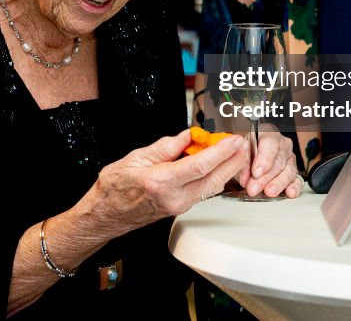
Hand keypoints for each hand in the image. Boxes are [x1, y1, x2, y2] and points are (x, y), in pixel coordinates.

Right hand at [87, 129, 246, 238]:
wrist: (106, 214)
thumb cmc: (114, 188)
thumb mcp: (135, 158)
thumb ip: (165, 147)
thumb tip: (187, 136)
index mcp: (160, 182)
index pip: (199, 165)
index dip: (220, 151)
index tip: (233, 139)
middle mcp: (174, 197)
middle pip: (214, 179)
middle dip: (233, 160)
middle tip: (243, 143)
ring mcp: (179, 205)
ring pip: (212, 187)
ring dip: (228, 169)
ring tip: (235, 151)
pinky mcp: (181, 207)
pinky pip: (204, 190)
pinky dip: (215, 176)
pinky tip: (218, 164)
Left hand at [239, 129, 301, 197]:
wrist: (254, 154)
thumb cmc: (248, 150)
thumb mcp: (241, 152)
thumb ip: (243, 164)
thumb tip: (245, 179)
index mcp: (268, 133)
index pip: (269, 143)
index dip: (263, 159)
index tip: (256, 172)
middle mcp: (282, 144)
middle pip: (277, 161)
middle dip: (265, 177)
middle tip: (254, 187)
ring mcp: (290, 158)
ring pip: (288, 171)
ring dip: (277, 184)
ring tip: (268, 192)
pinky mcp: (294, 172)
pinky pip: (298, 180)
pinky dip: (294, 187)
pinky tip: (289, 192)